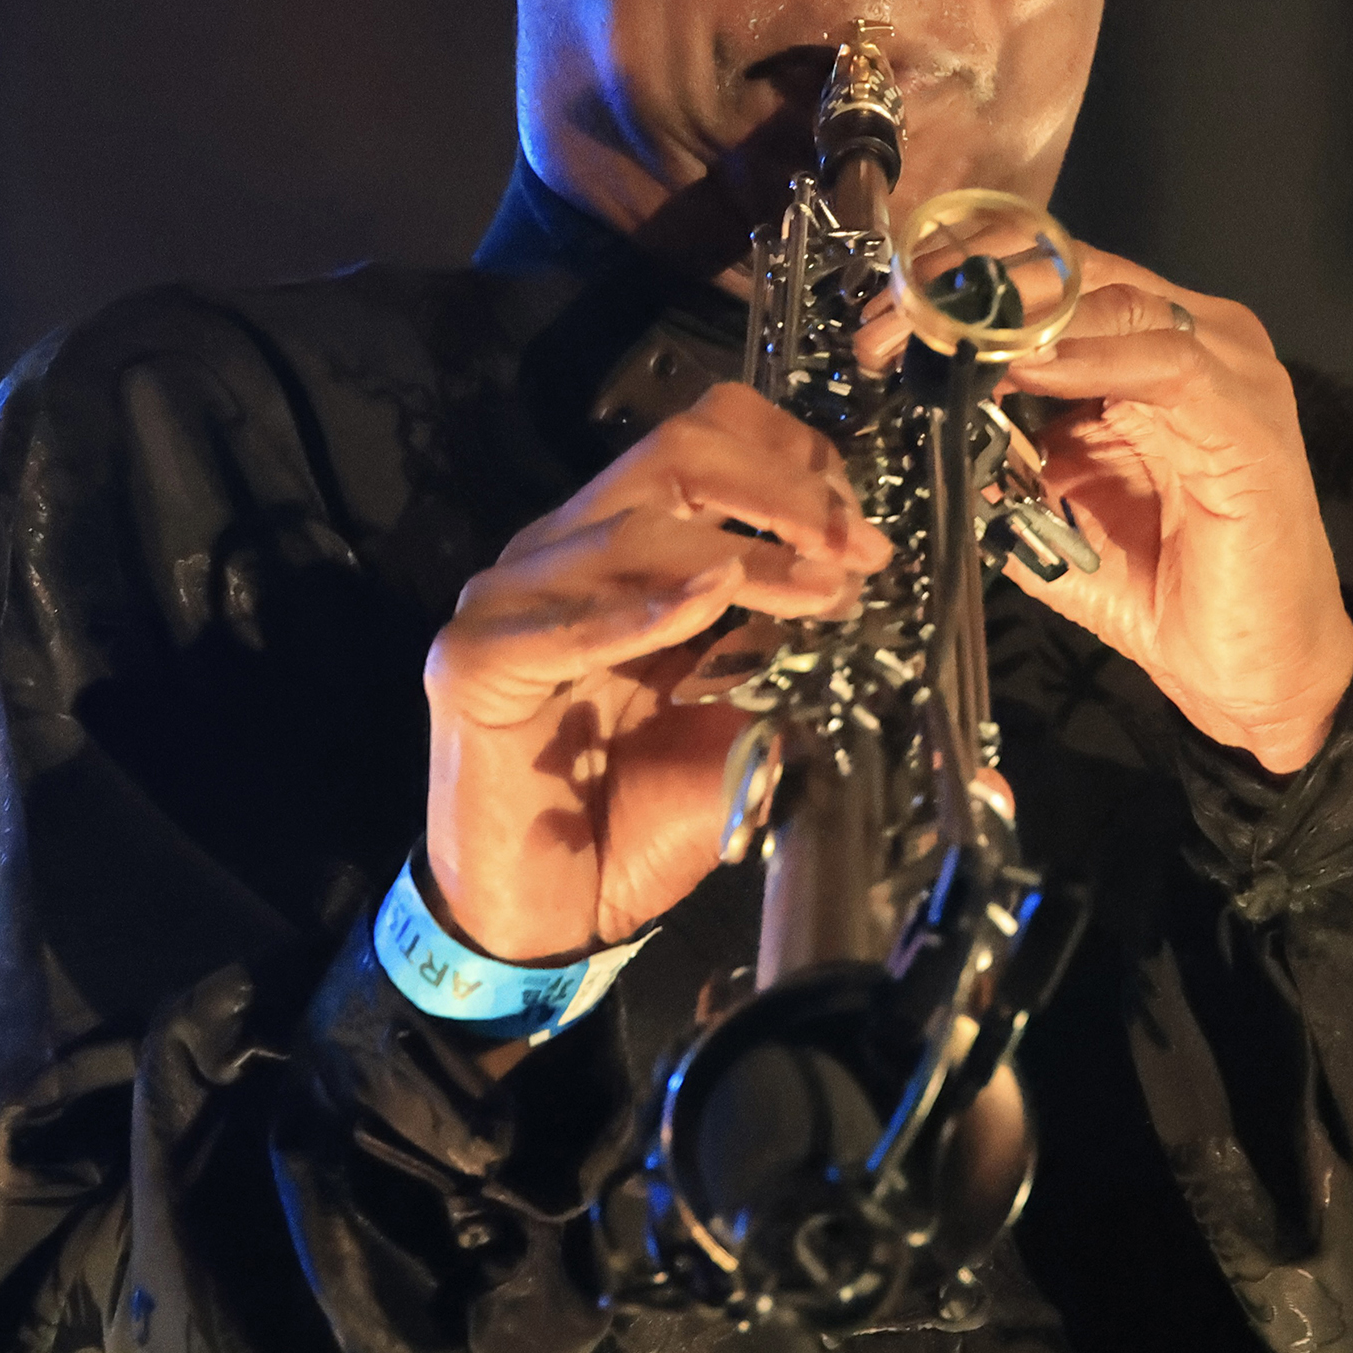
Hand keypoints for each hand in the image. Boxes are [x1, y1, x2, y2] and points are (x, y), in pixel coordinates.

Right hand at [420, 384, 892, 963]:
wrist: (546, 916)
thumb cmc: (638, 816)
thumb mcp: (745, 722)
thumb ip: (794, 658)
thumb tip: (875, 612)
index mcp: (626, 542)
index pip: (708, 436)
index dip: (795, 460)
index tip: (865, 528)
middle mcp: (566, 547)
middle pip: (677, 449)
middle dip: (783, 488)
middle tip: (856, 548)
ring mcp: (512, 595)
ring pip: (634, 524)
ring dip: (748, 554)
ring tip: (821, 594)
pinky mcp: (477, 661)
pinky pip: (569, 621)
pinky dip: (649, 606)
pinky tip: (715, 596)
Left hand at [863, 245, 1352, 773]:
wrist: (1251, 670)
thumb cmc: (1160, 589)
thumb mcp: (1049, 511)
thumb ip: (996, 454)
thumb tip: (918, 415)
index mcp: (1140, 347)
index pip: (1050, 275)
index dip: (964, 284)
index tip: (887, 317)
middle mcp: (1188, 335)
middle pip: (1075, 266)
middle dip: (976, 289)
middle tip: (898, 321)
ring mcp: (1226, 366)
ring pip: (1114, 296)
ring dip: (1017, 316)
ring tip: (946, 337)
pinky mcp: (1246, 412)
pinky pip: (1163, 359)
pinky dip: (1089, 356)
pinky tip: (1024, 367)